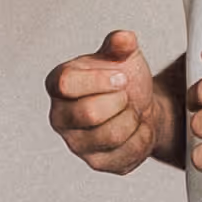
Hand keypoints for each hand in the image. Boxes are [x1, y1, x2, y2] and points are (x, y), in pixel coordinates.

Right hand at [44, 30, 171, 175]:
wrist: (140, 105)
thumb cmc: (123, 79)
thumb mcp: (122, 55)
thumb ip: (120, 44)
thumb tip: (124, 38)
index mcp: (58, 84)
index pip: (66, 84)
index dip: (100, 80)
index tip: (121, 77)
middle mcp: (60, 117)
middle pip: (90, 113)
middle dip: (120, 101)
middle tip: (127, 95)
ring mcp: (76, 143)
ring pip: (110, 135)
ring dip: (133, 119)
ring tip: (132, 110)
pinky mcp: (97, 163)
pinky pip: (126, 153)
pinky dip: (142, 137)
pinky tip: (138, 126)